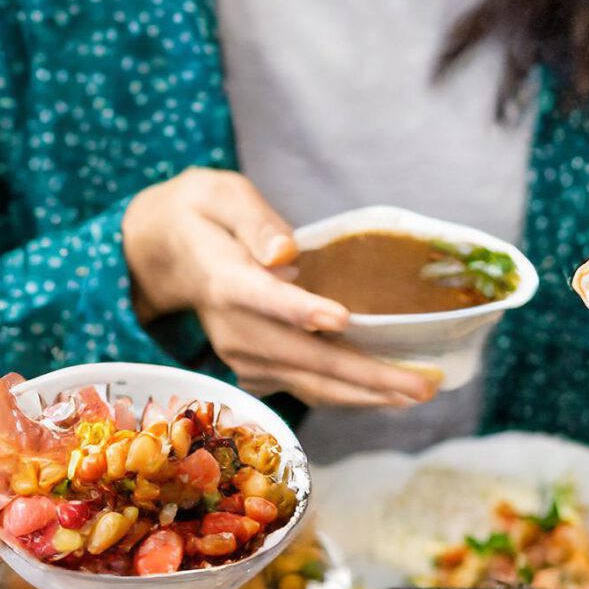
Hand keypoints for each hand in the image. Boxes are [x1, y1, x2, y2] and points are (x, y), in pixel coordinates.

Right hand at [123, 168, 435, 408]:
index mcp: (225, 279)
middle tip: (421, 384)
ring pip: (309, 383)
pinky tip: (387, 393)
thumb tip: (285, 250)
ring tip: (416, 394)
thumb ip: (253, 219)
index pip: (265, 299)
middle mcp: (234, 328)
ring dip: (365, 394)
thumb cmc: (204, 214)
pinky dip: (347, 394)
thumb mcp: (220, 194)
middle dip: (366, 376)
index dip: (301, 311)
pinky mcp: (254, 368)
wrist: (167, 254)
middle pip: (304, 358)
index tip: (342, 318)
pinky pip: (306, 387)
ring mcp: (243, 354)